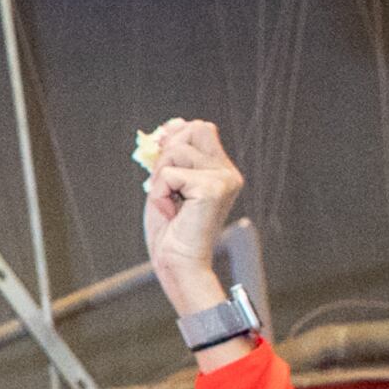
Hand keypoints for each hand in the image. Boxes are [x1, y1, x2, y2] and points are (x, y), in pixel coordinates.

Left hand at [138, 117, 244, 308]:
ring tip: (168, 202)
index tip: (160, 154)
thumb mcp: (166, 186)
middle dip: (168, 151)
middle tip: (163, 185)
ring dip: (160, 177)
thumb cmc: (170, 231)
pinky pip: (170, 174)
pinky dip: (160, 192)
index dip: (175, 134)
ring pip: (177, 151)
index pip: (202, 129)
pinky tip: (171, 211)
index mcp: (221, 170)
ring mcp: (224, 179)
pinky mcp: (213, 188)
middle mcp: (228, 172)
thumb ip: (171, 157)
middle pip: (196, 129)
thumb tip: (171, 124)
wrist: (177, 263)